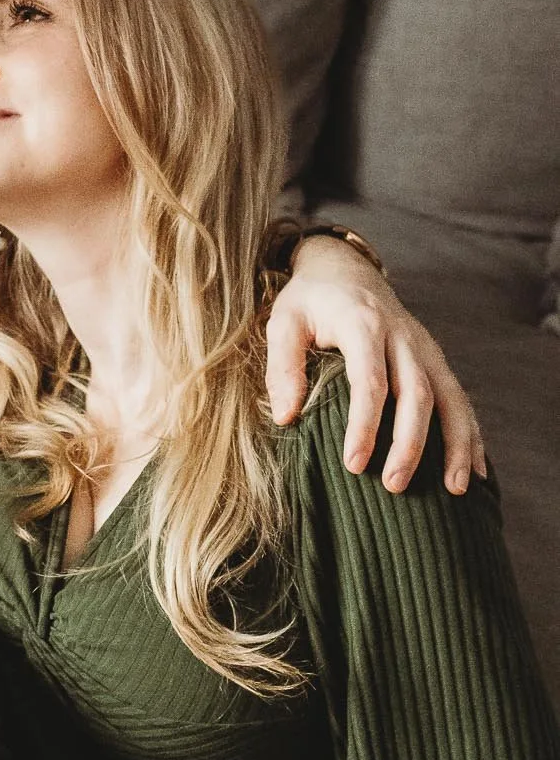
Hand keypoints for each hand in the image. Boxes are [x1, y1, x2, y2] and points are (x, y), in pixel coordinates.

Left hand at [265, 236, 483, 495]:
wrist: (344, 270)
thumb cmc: (309, 302)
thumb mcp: (283, 323)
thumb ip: (283, 366)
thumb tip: (287, 418)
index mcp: (363, 324)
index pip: (370, 380)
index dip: (364, 424)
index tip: (353, 464)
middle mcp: (403, 336)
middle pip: (416, 393)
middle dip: (409, 443)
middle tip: (393, 485)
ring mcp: (425, 348)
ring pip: (450, 398)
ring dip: (455, 444)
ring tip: (454, 490)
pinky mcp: (435, 360)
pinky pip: (460, 399)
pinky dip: (471, 435)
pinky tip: (475, 471)